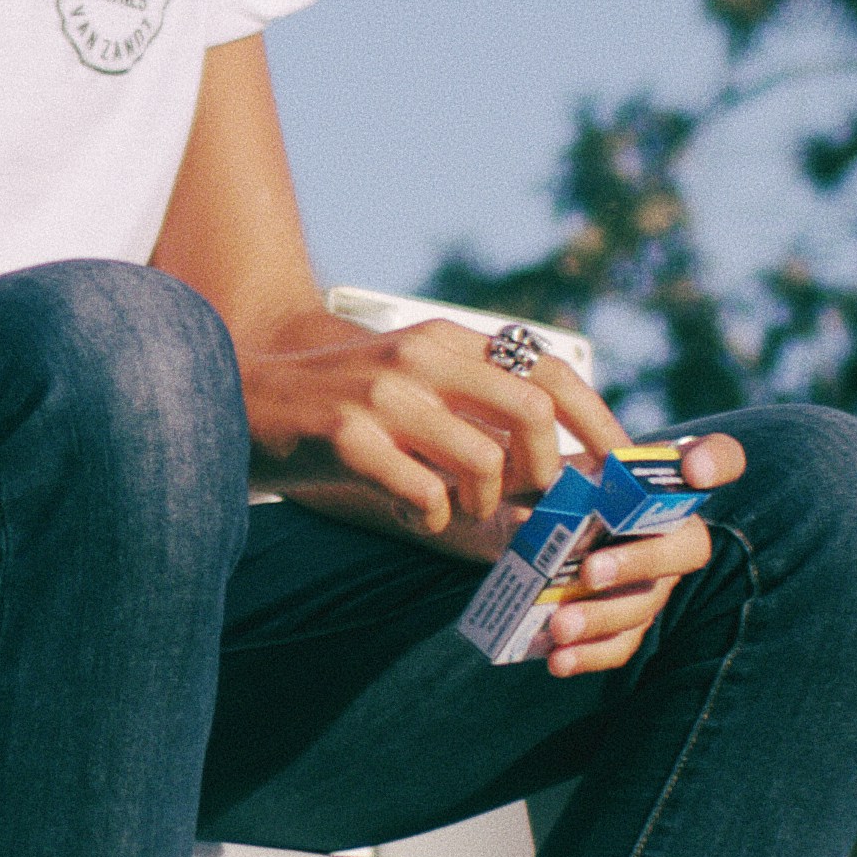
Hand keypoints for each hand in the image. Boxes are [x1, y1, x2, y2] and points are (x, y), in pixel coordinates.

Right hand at [242, 307, 616, 545]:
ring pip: (486, 461)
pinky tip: (410, 511)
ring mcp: (385, 394)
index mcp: (445, 339)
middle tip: (529, 503)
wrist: (236, 403)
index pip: (550, 369)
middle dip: (548, 471)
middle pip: (533, 413)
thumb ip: (472, 407)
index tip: (620, 465)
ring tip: (454, 508)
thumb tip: (555, 462)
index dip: (598, 419)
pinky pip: (425, 494)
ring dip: (484, 503)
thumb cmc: (335, 410)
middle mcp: (422, 356)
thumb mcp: (410, 386)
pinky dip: (431, 517)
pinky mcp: (348, 436)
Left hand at [531, 431, 745, 680]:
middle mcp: (674, 531)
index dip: (717, 461)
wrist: (534, 523)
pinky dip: (589, 655)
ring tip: (559, 626)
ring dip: (602, 617)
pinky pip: (621, 644)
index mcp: (664, 481)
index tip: (695, 472)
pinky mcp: (631, 621)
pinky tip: (558, 660)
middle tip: (591, 572)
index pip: (720, 457)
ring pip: (645, 604)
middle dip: (638, 562)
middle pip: (686, 548)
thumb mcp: (553, 467)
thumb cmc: (557, 484)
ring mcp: (657, 580)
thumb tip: (530, 510)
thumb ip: (554, 478)